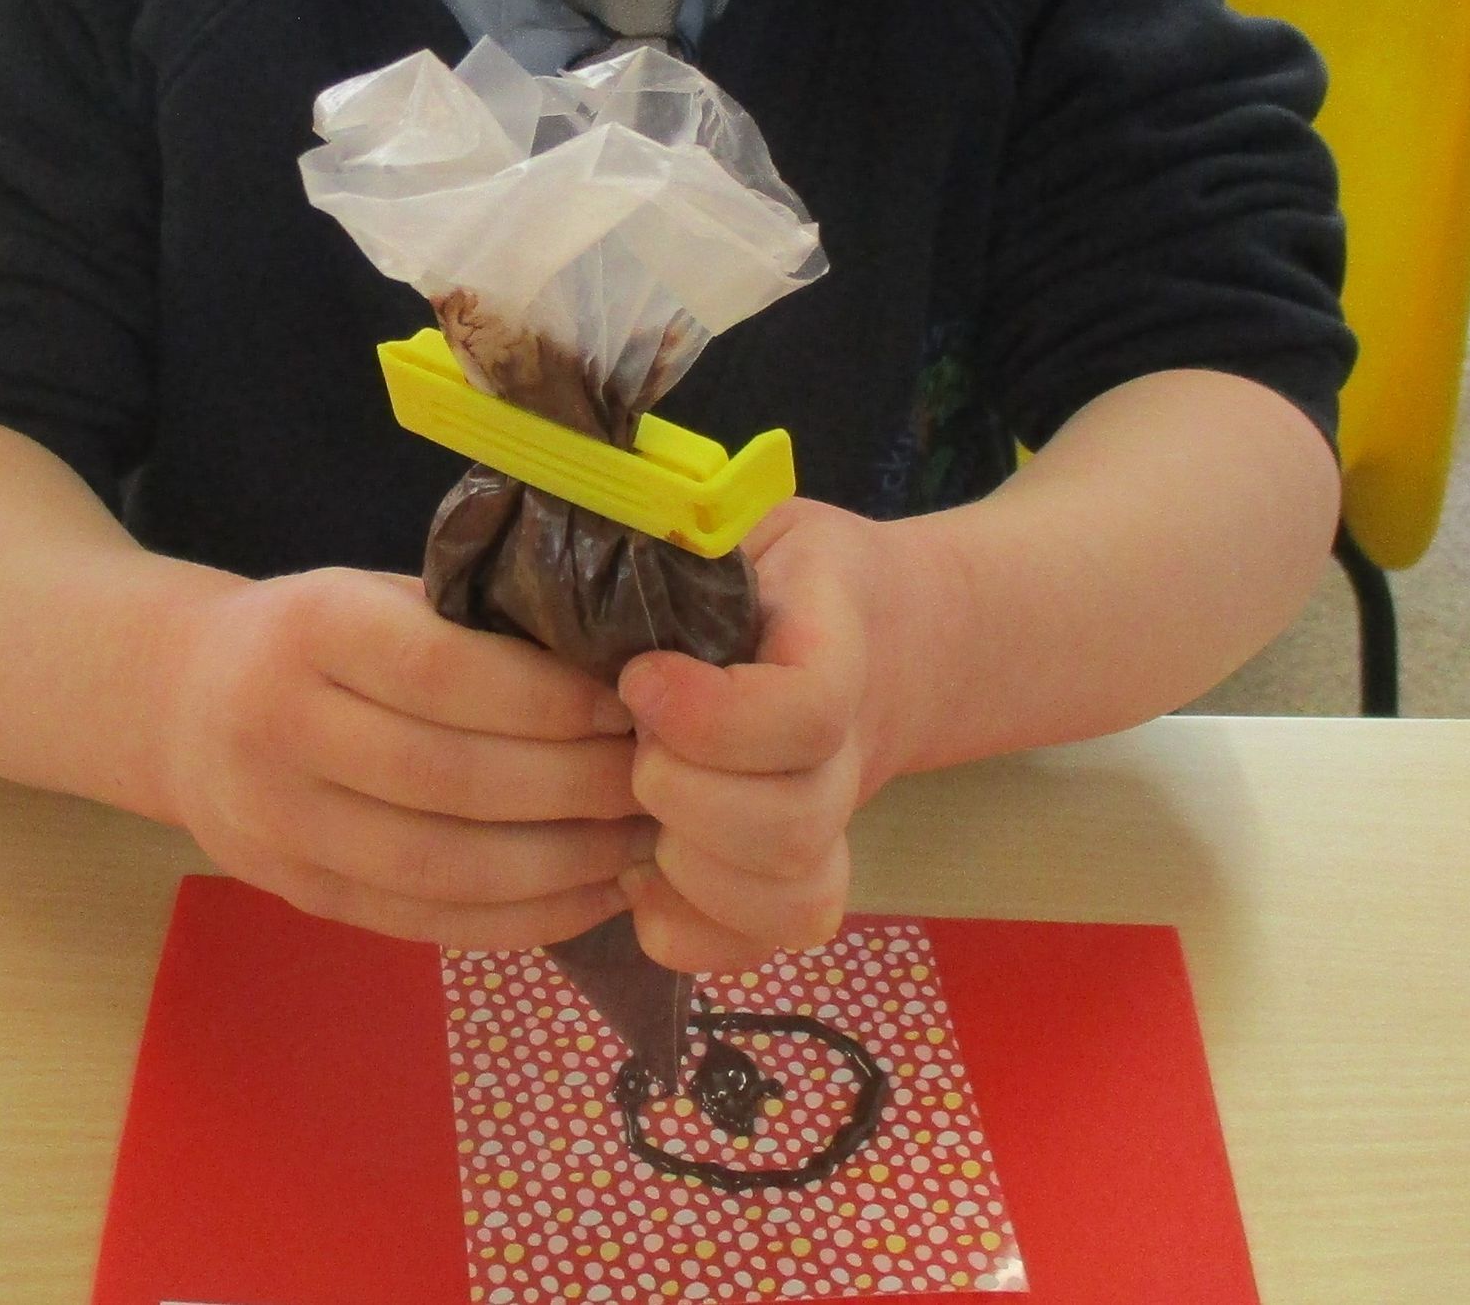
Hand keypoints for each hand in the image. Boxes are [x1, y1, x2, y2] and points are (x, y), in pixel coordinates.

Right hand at [155, 567, 648, 950]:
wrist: (180, 705)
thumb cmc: (313, 637)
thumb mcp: (374, 595)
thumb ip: (471, 627)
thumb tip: (621, 668)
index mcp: (310, 630)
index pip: (439, 673)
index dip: (545, 699)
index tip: (627, 705)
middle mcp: (280, 730)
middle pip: (448, 780)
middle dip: (573, 788)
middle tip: (657, 781)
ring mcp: (280, 827)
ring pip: (439, 868)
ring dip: (561, 866)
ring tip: (640, 847)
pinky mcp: (299, 896)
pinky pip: (423, 924)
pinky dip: (518, 921)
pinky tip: (590, 898)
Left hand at [616, 499, 921, 973]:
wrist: (880, 633)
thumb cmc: (780, 571)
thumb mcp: (741, 523)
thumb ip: (685, 536)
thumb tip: (589, 546)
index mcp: (837, 648)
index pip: (809, 709)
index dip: (714, 714)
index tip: (642, 676)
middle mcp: (847, 753)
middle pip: (793, 825)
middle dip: (684, 792)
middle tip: (633, 741)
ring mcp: (827, 825)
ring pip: (788, 895)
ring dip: (688, 866)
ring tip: (635, 809)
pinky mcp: (791, 879)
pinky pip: (754, 946)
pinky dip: (685, 929)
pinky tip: (637, 873)